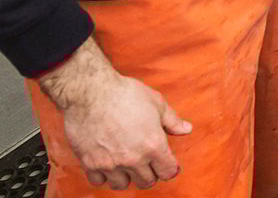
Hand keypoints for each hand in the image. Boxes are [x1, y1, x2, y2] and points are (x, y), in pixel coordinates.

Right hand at [38, 38, 190, 190]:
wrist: (90, 92)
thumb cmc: (124, 94)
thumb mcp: (156, 102)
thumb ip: (172, 120)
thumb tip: (186, 129)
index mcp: (153, 145)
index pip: (168, 172)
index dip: (170, 168)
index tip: (167, 164)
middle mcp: (134, 159)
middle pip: (147, 182)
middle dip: (150, 173)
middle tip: (147, 162)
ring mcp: (111, 163)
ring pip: (122, 185)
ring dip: (126, 176)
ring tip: (126, 163)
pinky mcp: (90, 163)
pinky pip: (99, 181)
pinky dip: (103, 175)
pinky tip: (107, 162)